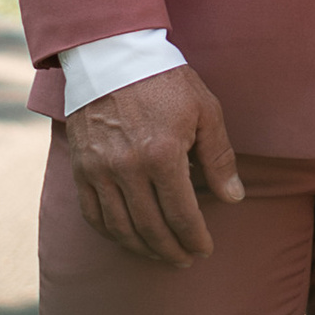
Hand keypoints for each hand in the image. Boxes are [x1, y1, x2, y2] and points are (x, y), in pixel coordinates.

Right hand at [65, 65, 243, 269]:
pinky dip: (111, 232)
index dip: (195, 238)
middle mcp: (127, 169)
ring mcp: (99, 171)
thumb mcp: (205, 111)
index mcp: (163, 155)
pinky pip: (93, 213)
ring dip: (143, 248)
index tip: (205, 249)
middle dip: (172, 250)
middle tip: (186, 259)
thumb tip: (233, 198)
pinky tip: (127, 237)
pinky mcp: (81, 168)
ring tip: (161, 255)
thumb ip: (219, 158)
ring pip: (121, 228)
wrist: (112, 55)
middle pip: (151, 228)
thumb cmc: (165, 81)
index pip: (182, 215)